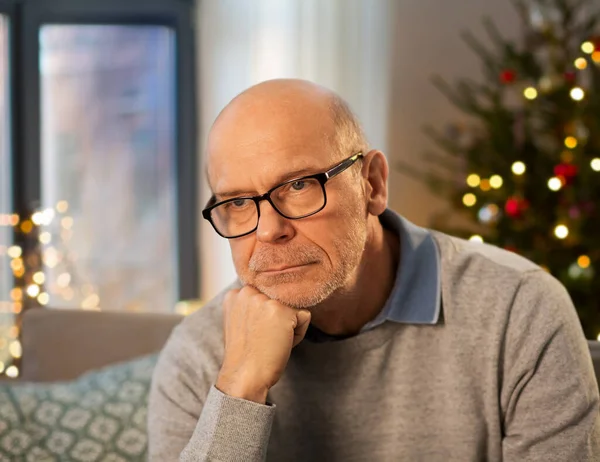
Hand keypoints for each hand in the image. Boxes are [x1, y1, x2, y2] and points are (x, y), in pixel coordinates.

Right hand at [215, 286, 310, 403]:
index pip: (265, 295)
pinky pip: (304, 317)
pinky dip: (299, 333)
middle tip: (262, 338)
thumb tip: (274, 300)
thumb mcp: (240, 322)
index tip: (254, 332)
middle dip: (276, 319)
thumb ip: (252, 306)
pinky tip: (280, 344)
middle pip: (279, 300)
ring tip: (270, 341)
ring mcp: (264, 300)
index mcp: (235, 294)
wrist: (245, 376)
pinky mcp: (281, 310)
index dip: (264, 316)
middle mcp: (248, 292)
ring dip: (287, 326)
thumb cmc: (246, 355)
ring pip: (292, 308)